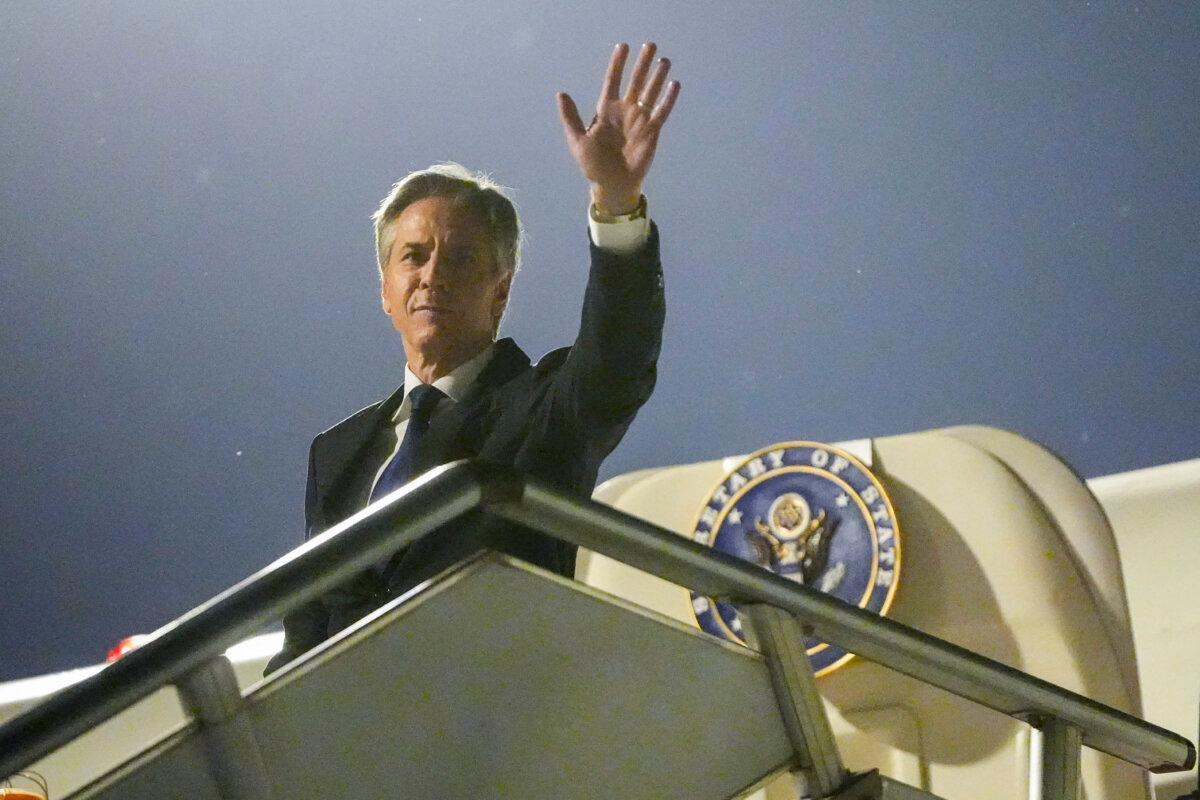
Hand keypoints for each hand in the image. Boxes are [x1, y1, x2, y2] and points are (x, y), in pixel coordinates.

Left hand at [558, 42, 680, 215]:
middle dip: (642, 64)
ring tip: (664, 60)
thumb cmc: (592, 164)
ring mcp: (639, 120)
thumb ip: (570, 117)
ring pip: (650, 93)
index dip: (617, 64)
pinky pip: (661, 112)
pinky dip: (668, 99)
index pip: (612, 81)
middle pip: (635, 82)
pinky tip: (674, 85)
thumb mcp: (577, 140)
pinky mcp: (652, 132)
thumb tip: (561, 93)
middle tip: (650, 45)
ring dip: (657, 77)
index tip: (623, 46)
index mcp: (606, 110)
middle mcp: (624, 111)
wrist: (612, 185)